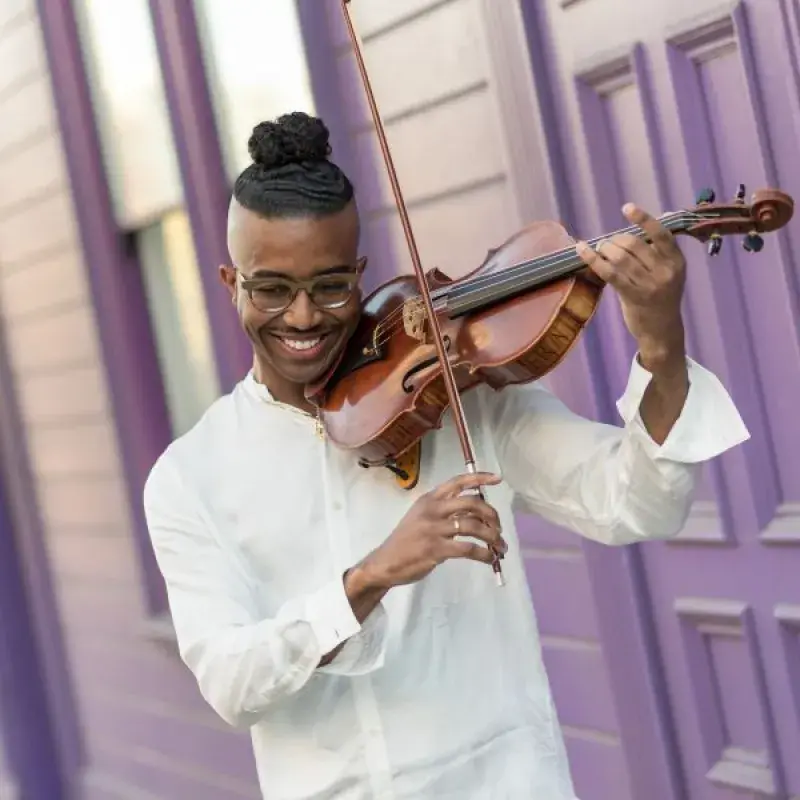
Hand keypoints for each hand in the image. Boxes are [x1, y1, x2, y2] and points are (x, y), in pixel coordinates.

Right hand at [357, 472, 507, 589]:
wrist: (385, 562)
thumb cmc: (406, 541)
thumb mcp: (422, 518)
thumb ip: (445, 513)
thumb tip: (476, 514)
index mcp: (429, 499)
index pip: (457, 482)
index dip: (479, 478)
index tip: (497, 478)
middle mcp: (432, 509)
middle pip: (471, 503)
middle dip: (491, 514)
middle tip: (499, 528)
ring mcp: (434, 529)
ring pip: (473, 526)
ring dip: (492, 537)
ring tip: (500, 547)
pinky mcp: (436, 549)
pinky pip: (468, 548)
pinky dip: (484, 554)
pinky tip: (489, 559)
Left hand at [576, 203, 686, 367]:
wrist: (662, 331)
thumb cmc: (660, 298)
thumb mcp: (668, 274)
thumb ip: (656, 254)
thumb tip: (634, 230)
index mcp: (676, 261)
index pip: (661, 233)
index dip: (644, 218)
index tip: (627, 208)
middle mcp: (666, 271)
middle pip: (634, 244)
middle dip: (615, 240)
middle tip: (607, 244)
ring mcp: (650, 285)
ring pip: (620, 257)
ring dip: (604, 249)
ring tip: (598, 249)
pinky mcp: (633, 296)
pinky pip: (610, 273)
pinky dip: (593, 259)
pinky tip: (581, 250)